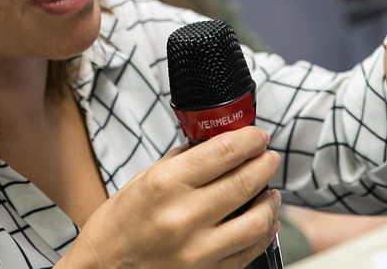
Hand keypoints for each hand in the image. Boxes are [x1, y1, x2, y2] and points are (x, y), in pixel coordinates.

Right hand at [64, 126, 281, 268]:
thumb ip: (178, 163)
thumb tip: (210, 146)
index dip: (248, 140)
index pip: (223, 152)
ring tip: (270, 191)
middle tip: (267, 156)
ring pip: (256, 220)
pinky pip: (248, 251)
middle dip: (264, 163)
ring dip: (269, 201)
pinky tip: (265, 222)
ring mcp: (197, 249)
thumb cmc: (116, 226)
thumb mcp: (140, 182)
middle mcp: (183, 216)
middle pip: (244, 181)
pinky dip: (263, 233)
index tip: (257, 135)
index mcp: (165, 184)